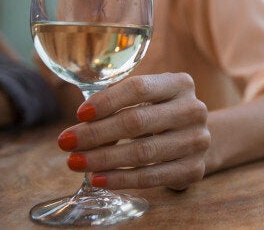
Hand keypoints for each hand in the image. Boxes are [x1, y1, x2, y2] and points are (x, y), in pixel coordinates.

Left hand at [57, 73, 209, 189]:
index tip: (79, 114)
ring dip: (103, 159)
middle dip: (96, 133)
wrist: (196, 139)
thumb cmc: (160, 113)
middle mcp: (194, 110)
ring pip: (143, 152)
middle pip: (137, 121)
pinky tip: (98, 179)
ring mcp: (197, 141)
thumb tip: (81, 121)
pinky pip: (152, 177)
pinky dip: (121, 179)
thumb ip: (120, 101)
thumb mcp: (148, 98)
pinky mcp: (194, 169)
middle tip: (65, 142)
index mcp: (180, 84)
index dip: (107, 101)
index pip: (139, 88)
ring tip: (76, 162)